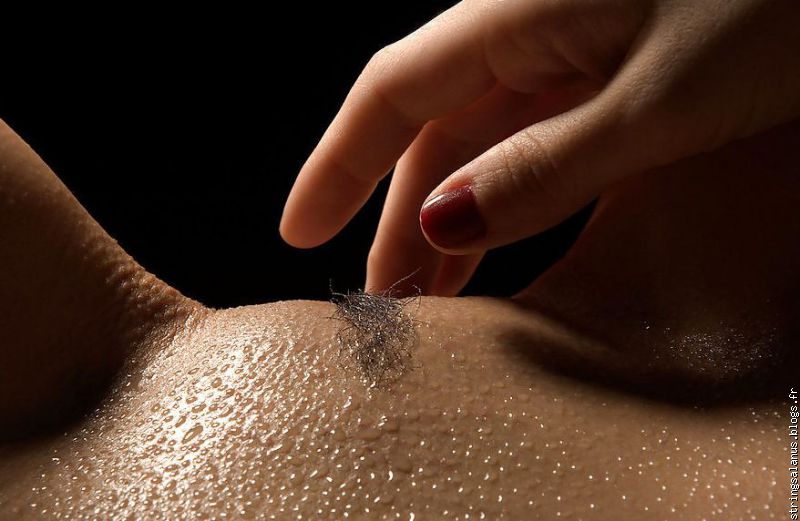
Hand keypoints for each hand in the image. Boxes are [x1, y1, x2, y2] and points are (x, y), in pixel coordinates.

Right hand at [279, 0, 799, 295]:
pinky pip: (530, 142)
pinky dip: (504, 196)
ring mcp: (569, 53)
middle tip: (383, 298)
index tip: (299, 228)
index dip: (337, 162)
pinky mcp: (608, 77)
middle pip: (432, 130)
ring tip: (431, 291)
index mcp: (519, 15)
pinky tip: (490, 238)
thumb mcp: (655, 104)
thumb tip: (444, 219)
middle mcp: (529, 29)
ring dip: (449, 216)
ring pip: (479, 142)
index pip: (392, 92)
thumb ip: (545, 167)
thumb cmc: (774, 12)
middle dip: (397, 215)